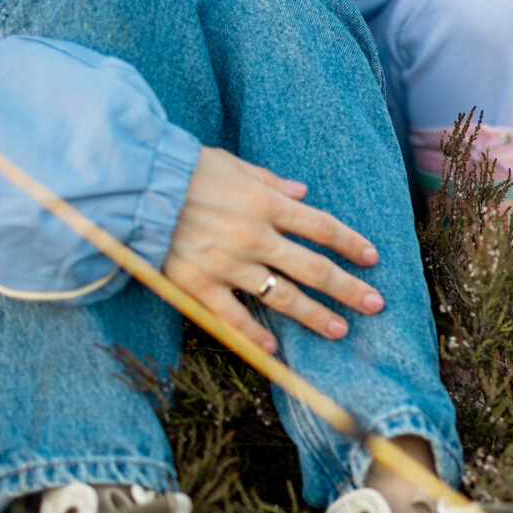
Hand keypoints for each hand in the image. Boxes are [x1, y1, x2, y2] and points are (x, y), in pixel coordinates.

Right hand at [162, 147, 387, 354]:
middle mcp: (254, 236)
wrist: (137, 187)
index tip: (372, 258)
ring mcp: (227, 263)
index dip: (350, 243)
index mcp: (267, 204)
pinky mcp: (198, 284)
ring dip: (314, 315)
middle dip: (347, 288)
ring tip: (339, 329)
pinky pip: (232, 315)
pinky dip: (254, 333)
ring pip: (281, 296)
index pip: (322, 227)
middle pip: (312, 267)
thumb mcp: (235, 165)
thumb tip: (303, 192)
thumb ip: (271, 181)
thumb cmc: (188, 172)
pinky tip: (275, 347)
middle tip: (374, 304)